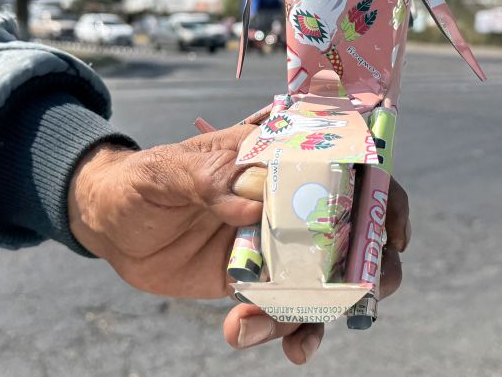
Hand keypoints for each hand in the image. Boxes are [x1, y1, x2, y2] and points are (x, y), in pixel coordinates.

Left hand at [68, 124, 410, 363]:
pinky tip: (261, 340)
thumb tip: (251, 199)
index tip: (393, 229)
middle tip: (367, 290)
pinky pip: (287, 310)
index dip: (383, 192)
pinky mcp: (256, 281)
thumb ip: (207, 176)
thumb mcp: (166, 171)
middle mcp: (287, 200)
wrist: (108, 226)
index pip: (347, 163)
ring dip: (328, 311)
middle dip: (375, 264)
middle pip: (355, 227)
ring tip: (298, 341)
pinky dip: (288, 331)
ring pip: (328, 278)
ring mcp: (276, 243)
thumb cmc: (139, 181)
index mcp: (276, 159)